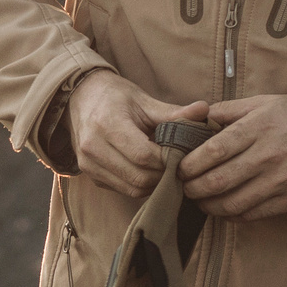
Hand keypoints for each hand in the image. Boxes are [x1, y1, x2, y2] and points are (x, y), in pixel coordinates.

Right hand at [69, 70, 209, 198]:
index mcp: (107, 124)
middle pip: (139, 177)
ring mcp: (88, 164)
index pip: (144, 155)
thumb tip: (205, 111)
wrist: (81, 98)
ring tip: (166, 168)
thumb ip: (173, 112)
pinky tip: (149, 171)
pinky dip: (140, 185)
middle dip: (164, 174)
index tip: (184, 154)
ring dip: (154, 183)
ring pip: (132, 188)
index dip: (168, 160)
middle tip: (179, 165)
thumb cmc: (115, 97)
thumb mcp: (144, 101)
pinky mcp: (89, 175)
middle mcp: (92, 147)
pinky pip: (122, 189)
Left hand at [178, 93, 286, 219]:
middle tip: (183, 187)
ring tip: (199, 199)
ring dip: (208, 205)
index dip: (188, 165)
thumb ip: (226, 111)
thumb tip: (193, 118)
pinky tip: (223, 208)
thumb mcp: (263, 103)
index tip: (178, 168)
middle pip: (217, 182)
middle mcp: (267, 157)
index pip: (212, 152)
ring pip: (231, 204)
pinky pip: (252, 214)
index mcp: (257, 129)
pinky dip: (231, 215)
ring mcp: (279, 182)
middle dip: (192, 188)